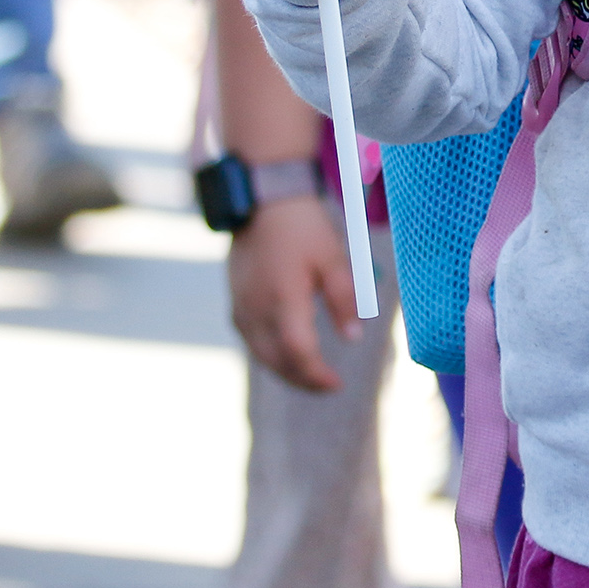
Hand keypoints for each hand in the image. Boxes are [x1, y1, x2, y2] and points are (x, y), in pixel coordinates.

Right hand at [227, 193, 354, 392]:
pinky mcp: (235, 304)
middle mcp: (257, 309)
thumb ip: (344, 300)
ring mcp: (241, 308)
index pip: (298, 352)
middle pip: (278, 362)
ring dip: (286, 371)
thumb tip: (353, 338)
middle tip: (328, 385)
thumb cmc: (303, 228)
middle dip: (303, 380)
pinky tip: (288, 354)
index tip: (337, 384)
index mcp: (284, 298)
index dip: (317, 375)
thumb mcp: (334, 259)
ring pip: (261, 355)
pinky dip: (270, 355)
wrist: (264, 202)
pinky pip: (251, 341)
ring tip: (311, 375)